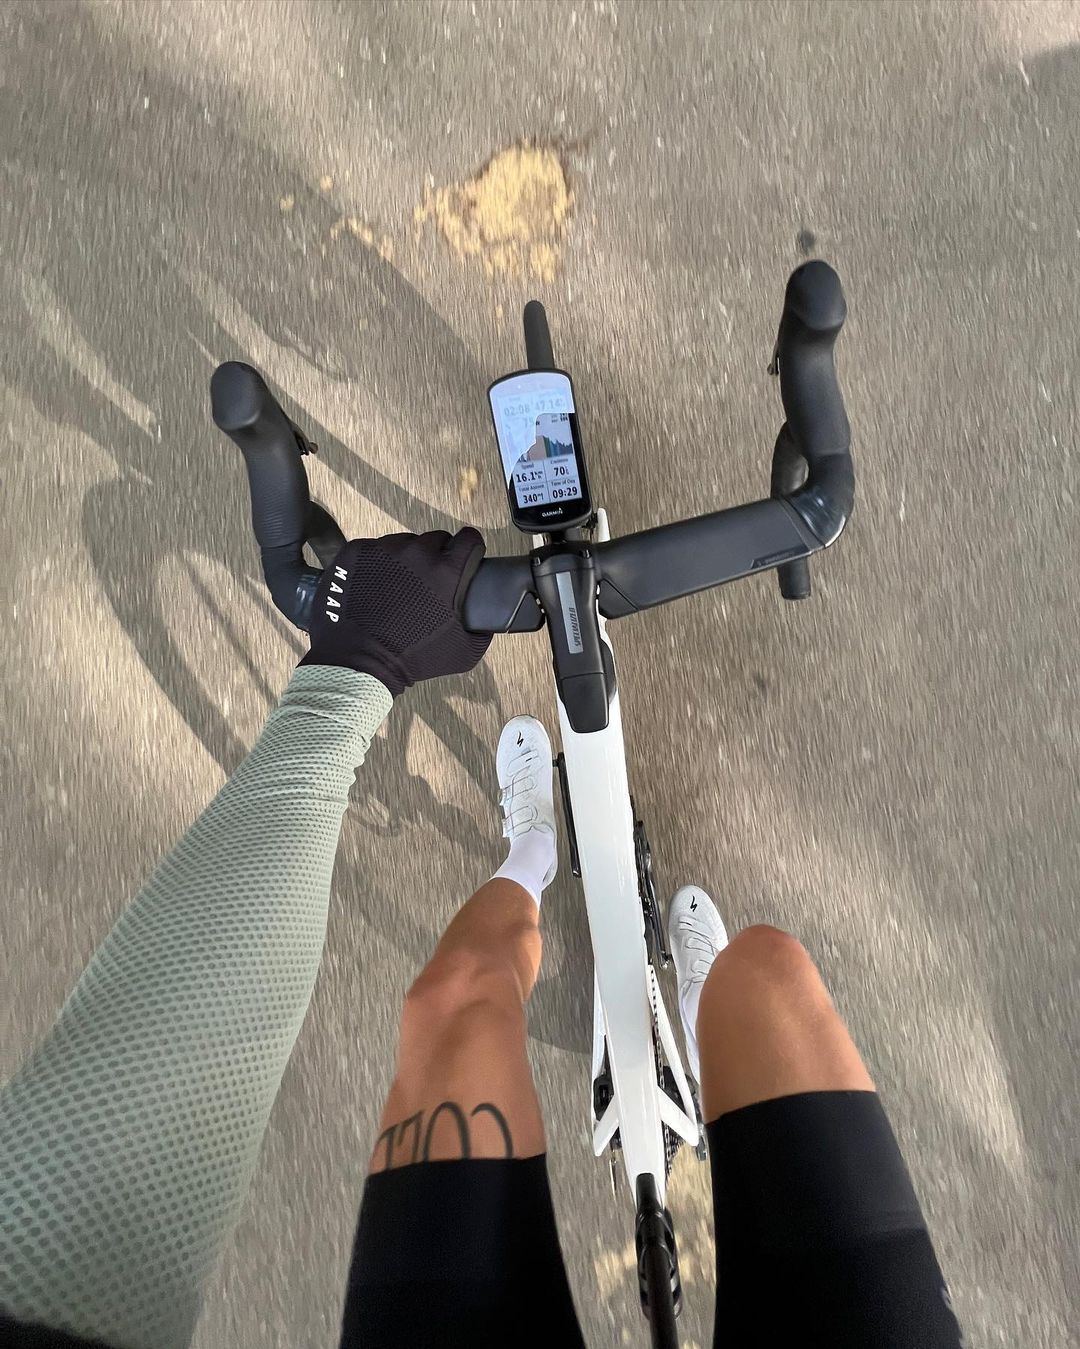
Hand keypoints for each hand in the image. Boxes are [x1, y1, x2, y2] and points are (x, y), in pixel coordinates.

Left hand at [299, 529, 491, 695]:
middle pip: (435, 540)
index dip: (469, 549)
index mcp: (447, 570)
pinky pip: (373, 550)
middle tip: (427, 583)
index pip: (469, 539)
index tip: (464, 557)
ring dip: (405, 560)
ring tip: (397, 587)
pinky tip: (375, 587)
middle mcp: (417, 553)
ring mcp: (383, 550)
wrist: (362, 663)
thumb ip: (482, 626)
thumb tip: (488, 613)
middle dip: (436, 557)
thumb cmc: (413, 658)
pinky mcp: (357, 552)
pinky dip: (376, 564)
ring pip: (403, 543)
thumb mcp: (466, 651)